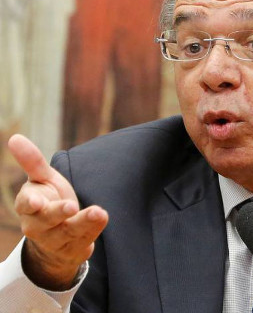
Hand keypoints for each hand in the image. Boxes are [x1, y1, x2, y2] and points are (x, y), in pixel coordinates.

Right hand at [8, 134, 108, 290]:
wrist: (58, 238)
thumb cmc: (48, 200)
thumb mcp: (42, 180)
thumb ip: (32, 162)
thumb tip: (14, 137)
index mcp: (28, 206)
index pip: (25, 205)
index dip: (30, 203)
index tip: (36, 201)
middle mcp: (39, 226)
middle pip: (46, 220)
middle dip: (58, 213)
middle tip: (71, 205)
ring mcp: (57, 240)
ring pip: (69, 232)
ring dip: (83, 222)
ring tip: (98, 212)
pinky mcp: (74, 248)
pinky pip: (85, 239)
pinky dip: (94, 229)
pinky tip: (103, 217)